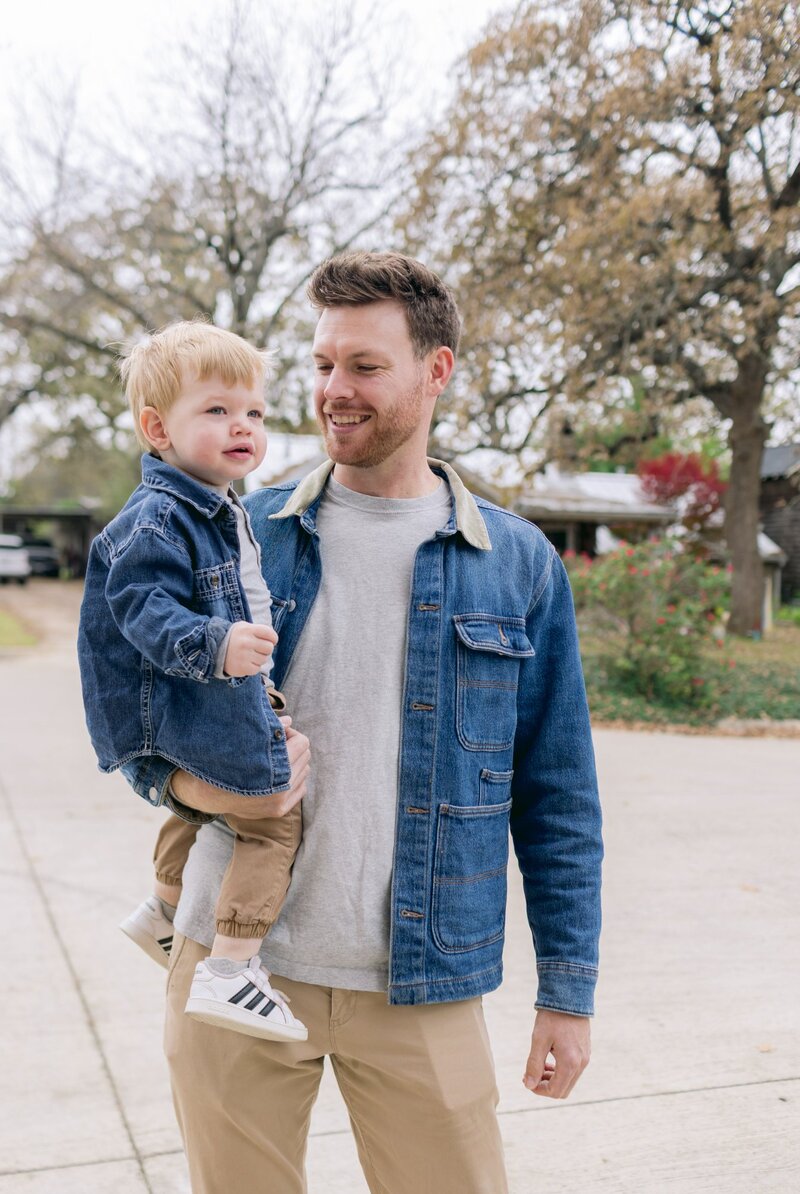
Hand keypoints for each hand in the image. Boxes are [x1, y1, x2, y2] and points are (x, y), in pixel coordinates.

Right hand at [170, 718, 309, 818]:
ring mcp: (280, 800)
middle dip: (293, 747)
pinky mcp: (279, 810)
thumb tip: (289, 721)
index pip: (302, 742)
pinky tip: (278, 776)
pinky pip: (302, 788)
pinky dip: (294, 780)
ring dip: (294, 763)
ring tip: (275, 761)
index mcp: (273, 765)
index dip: (290, 733)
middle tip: (276, 745)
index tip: (277, 734)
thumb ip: (270, 728)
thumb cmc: (228, 759)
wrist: (211, 793)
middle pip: (305, 756)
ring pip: (305, 771)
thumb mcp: (245, 739)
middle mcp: (280, 785)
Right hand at [223, 622, 277, 675]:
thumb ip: (258, 630)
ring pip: (264, 659)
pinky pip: (257, 669)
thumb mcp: (243, 627)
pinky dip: (253, 667)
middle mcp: (246, 642)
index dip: (273, 638)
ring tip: (249, 656)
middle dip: (266, 649)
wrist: (213, 650)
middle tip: (258, 649)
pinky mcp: (242, 668)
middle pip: (269, 648)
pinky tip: (246, 663)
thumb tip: (273, 639)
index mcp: (247, 630)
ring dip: (259, 659)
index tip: (271, 641)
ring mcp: (244, 656)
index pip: (269, 633)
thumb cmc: (233, 638)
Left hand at [523, 1009, 590, 1099]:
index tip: (526, 1079)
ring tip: (539, 1065)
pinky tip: (550, 1057)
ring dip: (553, 1078)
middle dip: (546, 1086)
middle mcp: (581, 1063)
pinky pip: (574, 1069)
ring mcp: (586, 1057)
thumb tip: (528, 1085)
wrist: (570, 995)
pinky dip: (561, 1070)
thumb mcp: (539, 1039)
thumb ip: (534, 1064)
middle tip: (531, 1073)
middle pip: (563, 1090)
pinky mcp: (586, 1050)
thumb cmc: (552, 1016)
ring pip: (569, 1080)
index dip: (538, 1090)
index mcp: (570, 1063)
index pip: (555, 1091)